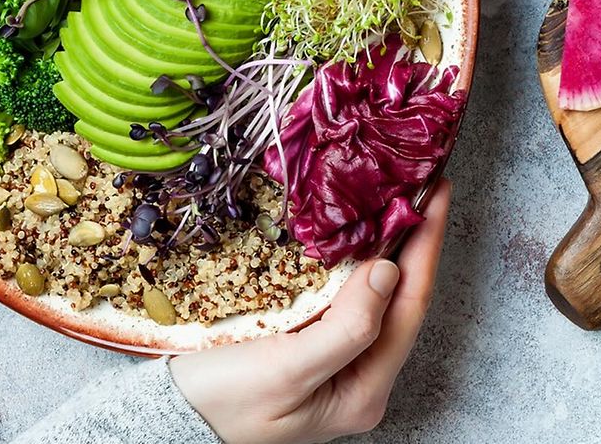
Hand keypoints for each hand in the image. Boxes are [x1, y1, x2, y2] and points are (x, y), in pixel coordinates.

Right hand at [172, 180, 451, 443]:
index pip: (409, 307)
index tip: (435, 193)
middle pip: (400, 300)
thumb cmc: (218, 404)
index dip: (425, 246)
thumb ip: (345, 329)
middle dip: (414, 240)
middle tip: (422, 181)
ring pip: (375, 294)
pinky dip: (354, 259)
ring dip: (387, 244)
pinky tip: (354, 230)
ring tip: (397, 195)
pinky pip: (346, 295)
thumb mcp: (284, 372)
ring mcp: (336, 362)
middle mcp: (358, 378)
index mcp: (363, 392)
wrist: (166, 418)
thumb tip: (388, 272)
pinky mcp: (311, 344)